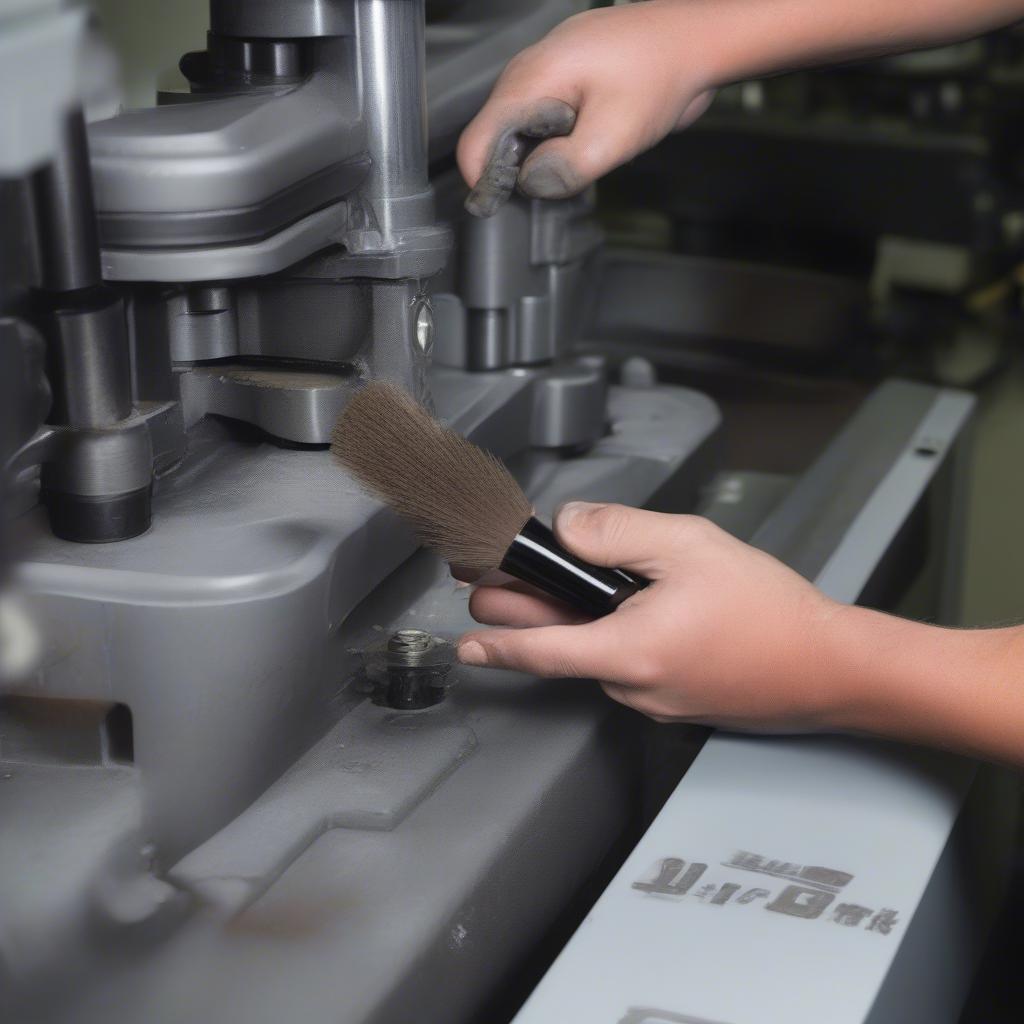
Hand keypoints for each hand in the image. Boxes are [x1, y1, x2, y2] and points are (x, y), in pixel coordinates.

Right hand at [457, 2, 715, 215]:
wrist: (696, 40)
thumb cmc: (660, 75)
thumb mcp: (614, 136)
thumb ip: (566, 167)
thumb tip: (532, 185)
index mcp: (529, 80)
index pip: (474, 142)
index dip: (487, 183)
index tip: (513, 205)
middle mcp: (527, 72)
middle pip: (493, 139)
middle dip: (519, 171)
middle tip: (563, 178)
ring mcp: (543, 72)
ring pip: (518, 132)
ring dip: (541, 156)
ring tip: (581, 154)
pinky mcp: (561, 79)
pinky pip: (541, 119)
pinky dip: (556, 140)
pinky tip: (586, 140)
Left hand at [458, 502, 851, 731]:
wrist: (830, 667)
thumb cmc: (770, 612)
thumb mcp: (690, 546)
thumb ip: (618, 532)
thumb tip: (568, 528)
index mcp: (629, 651)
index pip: (540, 650)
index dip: (496, 643)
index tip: (463, 641)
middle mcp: (633, 686)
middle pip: (560, 648)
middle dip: (525, 615)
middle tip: (500, 587)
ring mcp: (654, 700)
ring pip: (595, 654)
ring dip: (575, 621)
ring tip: (571, 583)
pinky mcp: (674, 701)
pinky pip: (628, 665)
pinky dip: (613, 635)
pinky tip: (631, 606)